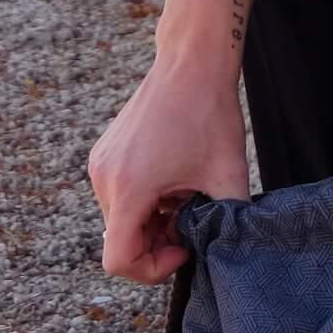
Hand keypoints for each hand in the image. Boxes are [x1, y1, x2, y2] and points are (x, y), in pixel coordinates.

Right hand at [88, 54, 248, 283]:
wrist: (191, 63)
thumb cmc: (210, 114)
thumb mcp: (229, 175)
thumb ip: (228, 222)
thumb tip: (231, 253)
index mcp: (129, 188)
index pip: (119, 260)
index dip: (153, 268)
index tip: (185, 246)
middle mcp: (104, 178)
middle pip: (121, 241)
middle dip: (158, 242)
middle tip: (194, 218)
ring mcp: (100, 164)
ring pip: (121, 220)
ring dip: (153, 220)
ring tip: (186, 193)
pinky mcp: (105, 154)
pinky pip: (119, 196)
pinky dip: (146, 201)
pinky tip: (174, 179)